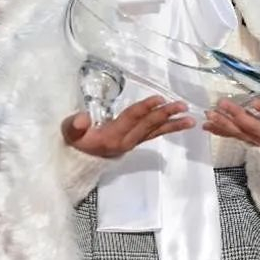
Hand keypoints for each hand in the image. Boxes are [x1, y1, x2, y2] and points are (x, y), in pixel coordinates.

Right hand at [61, 95, 195, 157]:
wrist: (78, 161)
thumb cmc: (75, 141)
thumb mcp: (69, 132)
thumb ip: (74, 125)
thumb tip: (83, 118)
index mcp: (112, 136)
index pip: (131, 119)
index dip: (145, 108)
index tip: (159, 99)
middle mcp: (126, 141)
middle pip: (148, 125)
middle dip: (165, 114)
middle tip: (182, 106)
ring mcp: (132, 142)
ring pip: (155, 131)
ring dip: (172, 124)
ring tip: (190, 119)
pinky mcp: (135, 142)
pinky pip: (154, 134)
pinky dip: (167, 127)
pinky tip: (180, 123)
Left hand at [202, 82, 259, 147]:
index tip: (255, 102)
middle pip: (256, 129)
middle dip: (238, 116)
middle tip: (223, 103)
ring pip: (242, 135)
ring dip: (225, 124)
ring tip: (210, 113)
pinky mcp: (254, 146)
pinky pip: (236, 139)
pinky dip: (222, 131)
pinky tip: (208, 124)